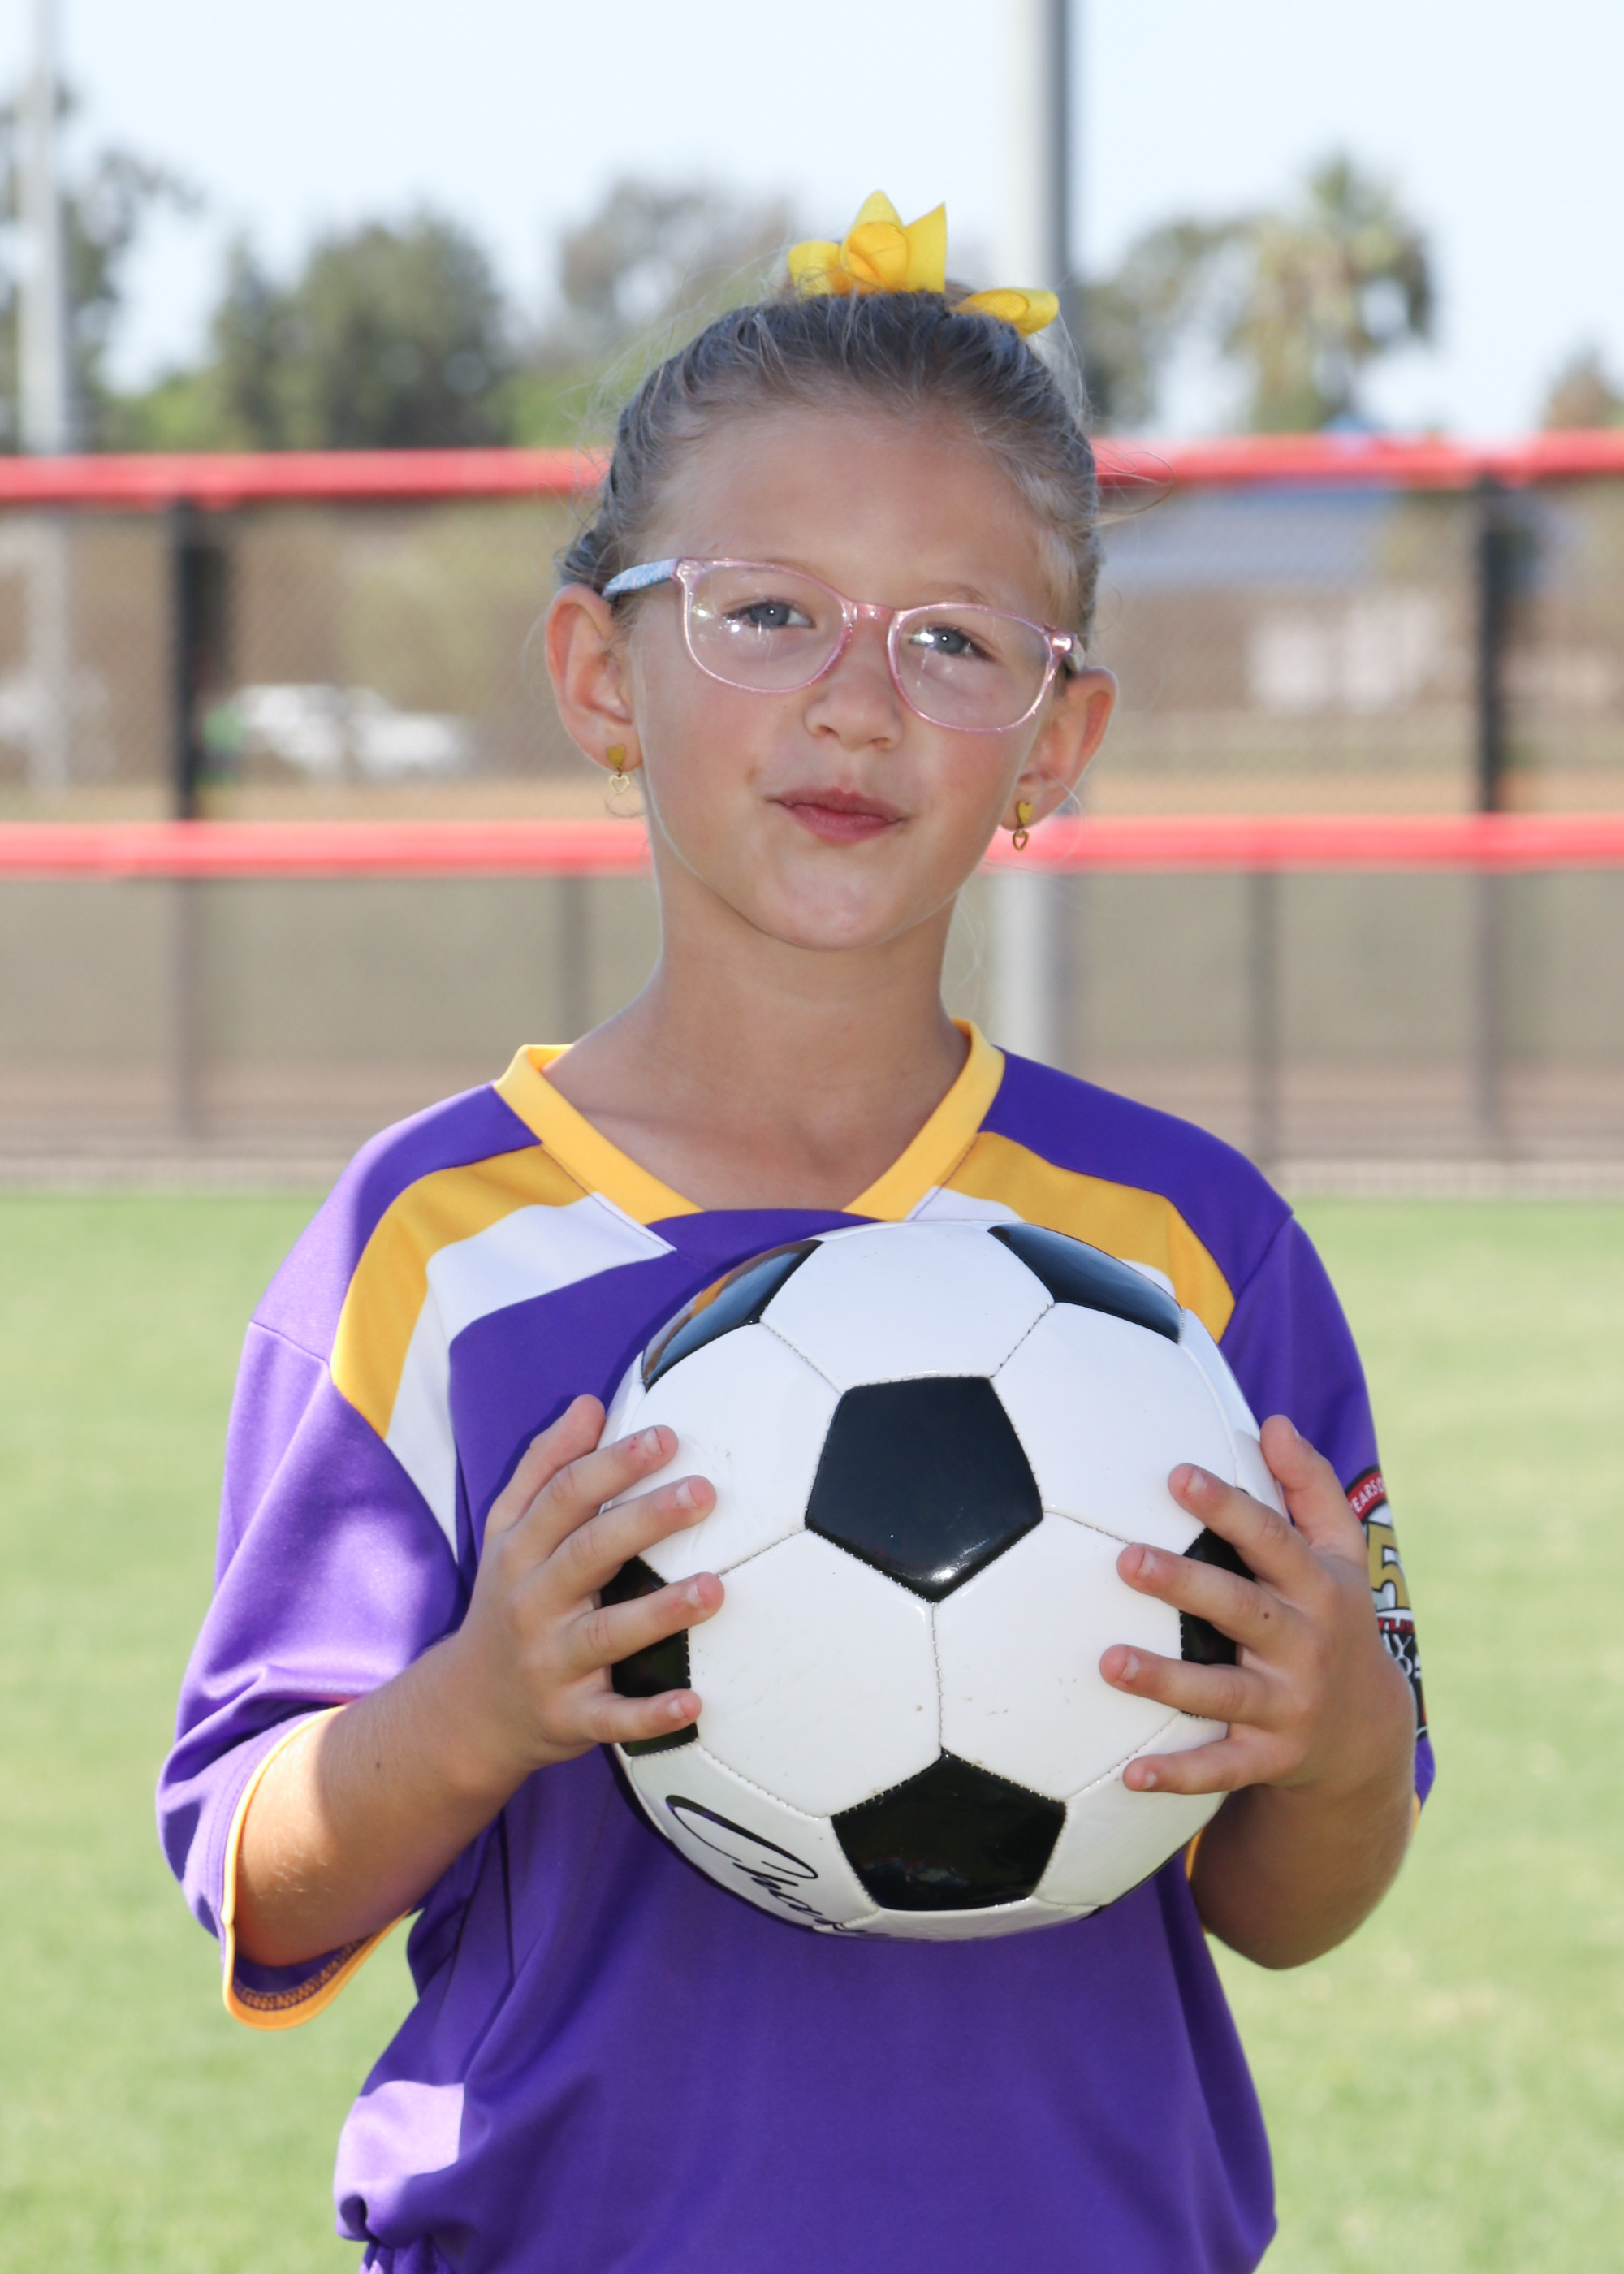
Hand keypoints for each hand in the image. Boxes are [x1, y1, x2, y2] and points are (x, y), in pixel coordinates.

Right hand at [447, 1394, 722, 1780]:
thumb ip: (545, 1466)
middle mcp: (532, 1602)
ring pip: (606, 1634)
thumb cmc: (506, 1601)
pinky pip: (612, 1719)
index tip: (666, 1436)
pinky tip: (694, 1703)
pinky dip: (650, 1716)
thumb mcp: (507, 1532)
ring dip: (660, 1612)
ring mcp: (550, 1663)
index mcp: (520, 1550)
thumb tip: (589, 1404)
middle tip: (704, 1492)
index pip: (564, 1496)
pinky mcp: (569, 1719)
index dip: (614, 1464)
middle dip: (645, 1520)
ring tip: (715, 1588)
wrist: (467, 1710)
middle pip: (588, 1553)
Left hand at [1100, 1412, 1413, 1801]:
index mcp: (1317, 1587)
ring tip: (1109, 1661)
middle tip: (1125, 1561)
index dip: (1228, 1507)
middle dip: (1186, 1585)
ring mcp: (1289, 1706)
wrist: (1369, 1735)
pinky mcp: (1270, 1759)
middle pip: (1242, 1610)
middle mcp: (1305, 1644)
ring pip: (1223, 1692)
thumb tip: (1274, 1423)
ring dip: (1166, 1680)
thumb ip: (1309, 1487)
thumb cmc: (1334, 1617)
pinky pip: (1221, 1769)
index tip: (1179, 1475)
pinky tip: (1130, 1772)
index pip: (1271, 1540)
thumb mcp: (1339, 1554)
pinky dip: (1179, 1775)